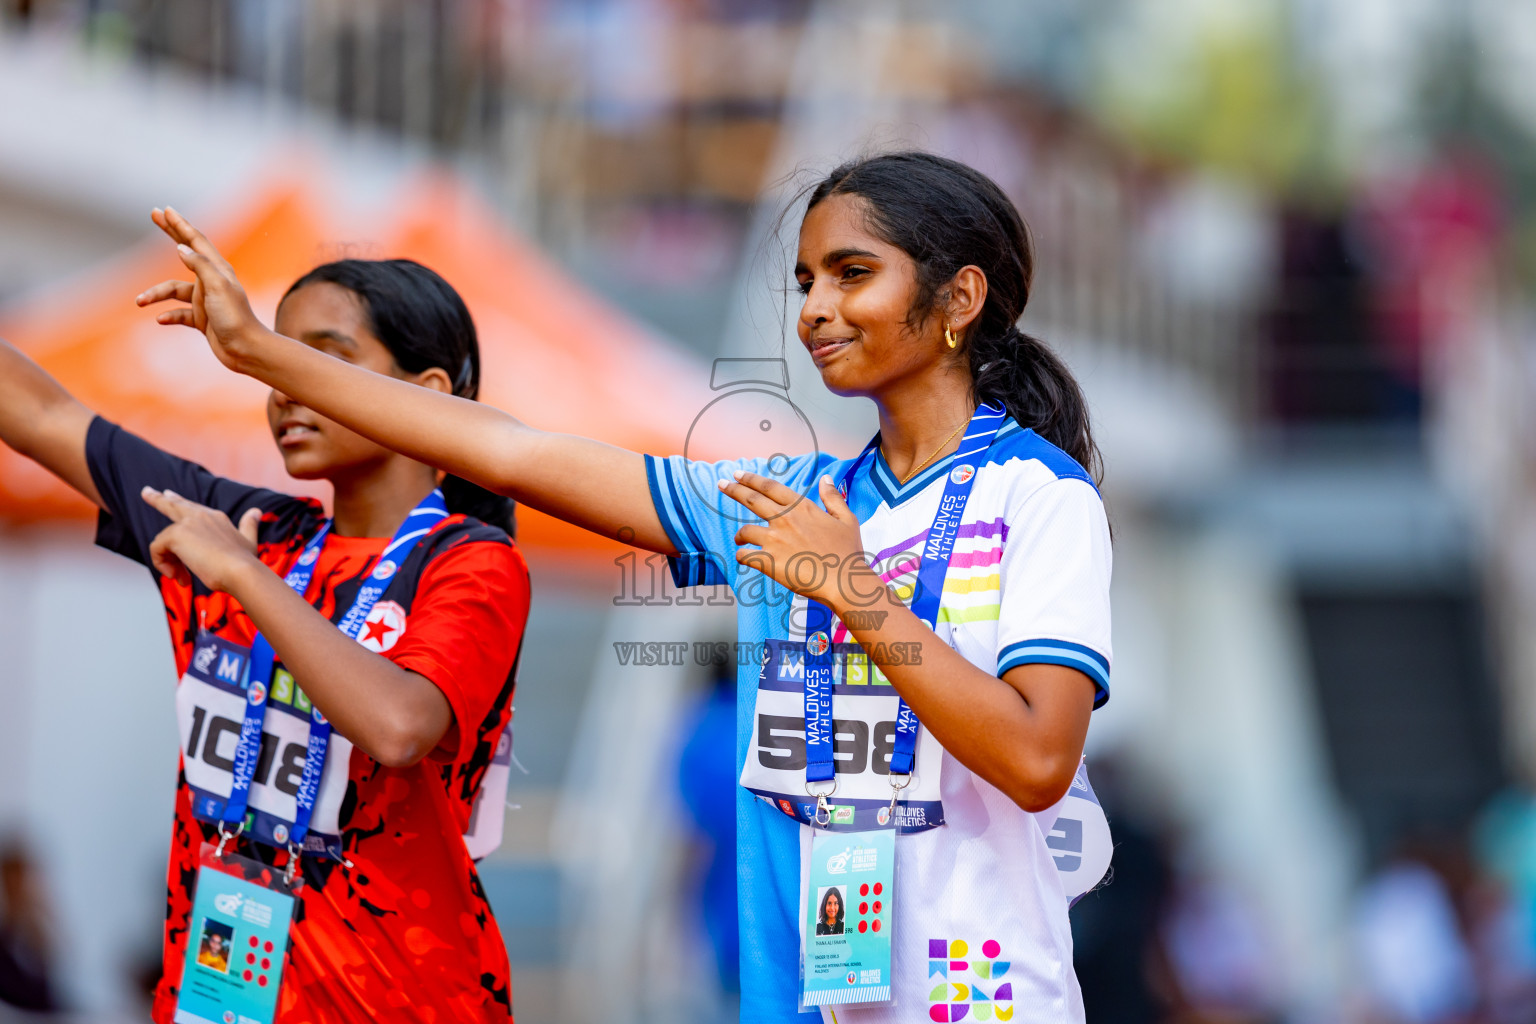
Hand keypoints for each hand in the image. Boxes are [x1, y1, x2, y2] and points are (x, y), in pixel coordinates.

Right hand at [136, 207, 264, 371]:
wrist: (247, 350)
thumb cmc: (235, 318)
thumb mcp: (217, 287)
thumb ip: (200, 265)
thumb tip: (181, 247)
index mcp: (218, 270)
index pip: (195, 240)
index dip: (180, 224)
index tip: (163, 210)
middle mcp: (211, 281)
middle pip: (186, 251)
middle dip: (170, 233)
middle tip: (153, 215)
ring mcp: (206, 300)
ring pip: (174, 290)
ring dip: (156, 295)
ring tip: (139, 301)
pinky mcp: (203, 319)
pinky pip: (179, 313)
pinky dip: (168, 315)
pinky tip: (160, 320)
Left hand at [141, 487, 262, 592]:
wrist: (242, 571)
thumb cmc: (246, 562)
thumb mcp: (249, 540)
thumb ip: (249, 525)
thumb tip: (256, 511)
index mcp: (216, 518)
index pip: (191, 507)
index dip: (179, 502)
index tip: (167, 494)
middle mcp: (200, 516)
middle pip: (173, 504)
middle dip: (157, 499)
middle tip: (146, 492)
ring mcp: (188, 523)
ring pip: (164, 539)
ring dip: (169, 561)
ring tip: (181, 577)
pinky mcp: (176, 535)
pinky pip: (157, 549)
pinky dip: (162, 564)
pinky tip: (177, 575)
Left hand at [719, 472, 890, 615]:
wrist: (844, 581)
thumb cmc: (847, 552)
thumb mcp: (847, 519)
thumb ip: (833, 497)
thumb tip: (826, 478)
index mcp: (802, 508)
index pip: (770, 487)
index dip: (752, 479)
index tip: (738, 474)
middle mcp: (785, 520)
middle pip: (752, 500)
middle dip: (733, 489)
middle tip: (721, 484)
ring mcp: (775, 540)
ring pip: (745, 531)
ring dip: (740, 534)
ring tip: (739, 538)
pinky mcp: (769, 561)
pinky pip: (744, 555)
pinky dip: (742, 555)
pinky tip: (744, 557)